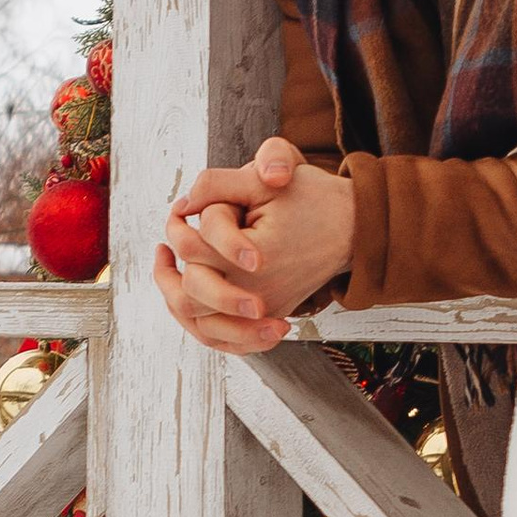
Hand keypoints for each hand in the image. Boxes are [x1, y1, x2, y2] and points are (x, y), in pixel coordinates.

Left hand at [153, 139, 353, 352]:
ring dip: (177, 300)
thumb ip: (219, 184)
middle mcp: (256, 294)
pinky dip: (203, 321)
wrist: (355, 230)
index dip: (177, 228)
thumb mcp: (265, 180)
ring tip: (168, 273)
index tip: (178, 212)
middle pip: (189, 298)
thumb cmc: (314, 201)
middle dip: (167, 274)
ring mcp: (264, 311)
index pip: (193, 253)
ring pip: (202, 324)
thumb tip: (184, 202)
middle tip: (162, 249)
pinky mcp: (270, 317)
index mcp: (252, 260)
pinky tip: (192, 296)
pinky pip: (226, 336)